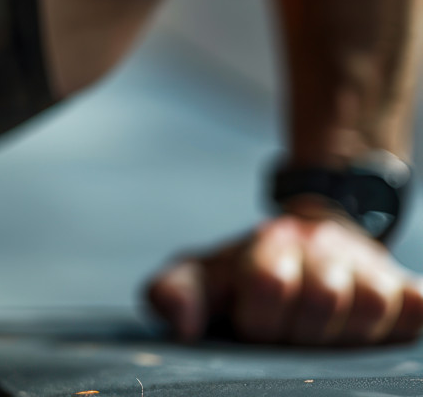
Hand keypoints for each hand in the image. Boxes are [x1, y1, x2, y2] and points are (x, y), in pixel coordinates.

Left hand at [145, 207, 422, 345]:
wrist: (303, 235)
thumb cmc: (242, 273)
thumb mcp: (198, 277)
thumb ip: (173, 294)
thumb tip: (182, 329)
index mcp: (266, 245)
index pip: (268, 282)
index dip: (260, 320)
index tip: (253, 330)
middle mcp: (319, 247)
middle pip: (323, 296)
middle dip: (302, 331)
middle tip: (292, 337)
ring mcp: (365, 264)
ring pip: (373, 302)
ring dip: (350, 331)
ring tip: (328, 336)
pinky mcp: (402, 284)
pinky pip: (418, 306)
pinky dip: (406, 318)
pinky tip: (378, 330)